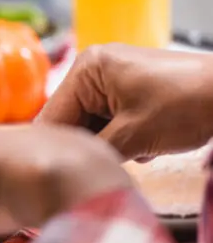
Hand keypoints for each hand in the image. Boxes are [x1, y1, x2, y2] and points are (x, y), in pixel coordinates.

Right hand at [36, 43, 212, 159]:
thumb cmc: (188, 105)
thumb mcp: (134, 135)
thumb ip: (92, 151)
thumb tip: (65, 168)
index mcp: (86, 68)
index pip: (53, 117)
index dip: (58, 149)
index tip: (63, 174)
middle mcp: (93, 68)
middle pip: (71, 120)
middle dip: (90, 145)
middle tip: (111, 163)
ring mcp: (111, 77)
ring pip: (91, 123)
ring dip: (108, 144)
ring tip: (136, 150)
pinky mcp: (128, 88)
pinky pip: (108, 119)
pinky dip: (122, 137)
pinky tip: (145, 144)